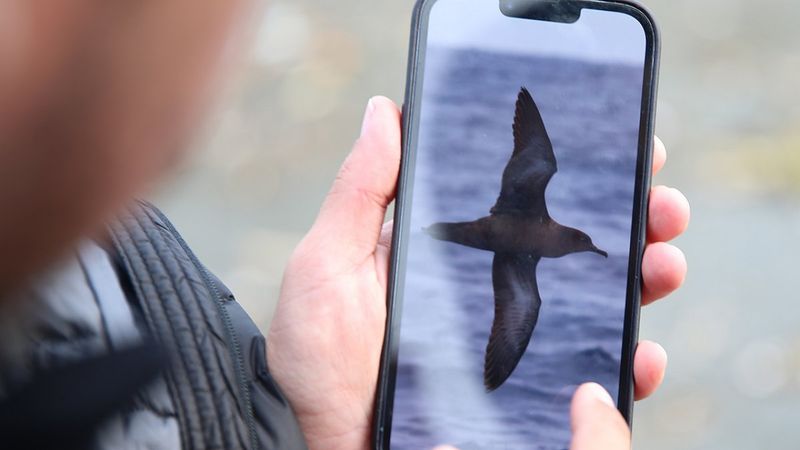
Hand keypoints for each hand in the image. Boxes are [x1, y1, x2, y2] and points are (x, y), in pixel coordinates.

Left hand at [267, 97, 689, 449]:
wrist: (339, 448)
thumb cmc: (321, 363)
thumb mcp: (329, 267)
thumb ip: (360, 193)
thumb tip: (387, 112)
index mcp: (453, 252)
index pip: (525, 202)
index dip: (575, 173)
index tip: (621, 146)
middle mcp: (491, 290)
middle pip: (574, 245)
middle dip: (629, 217)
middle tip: (662, 203)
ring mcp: (514, 343)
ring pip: (597, 303)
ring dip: (644, 277)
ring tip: (664, 262)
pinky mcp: (528, 395)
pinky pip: (592, 377)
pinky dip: (628, 363)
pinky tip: (641, 352)